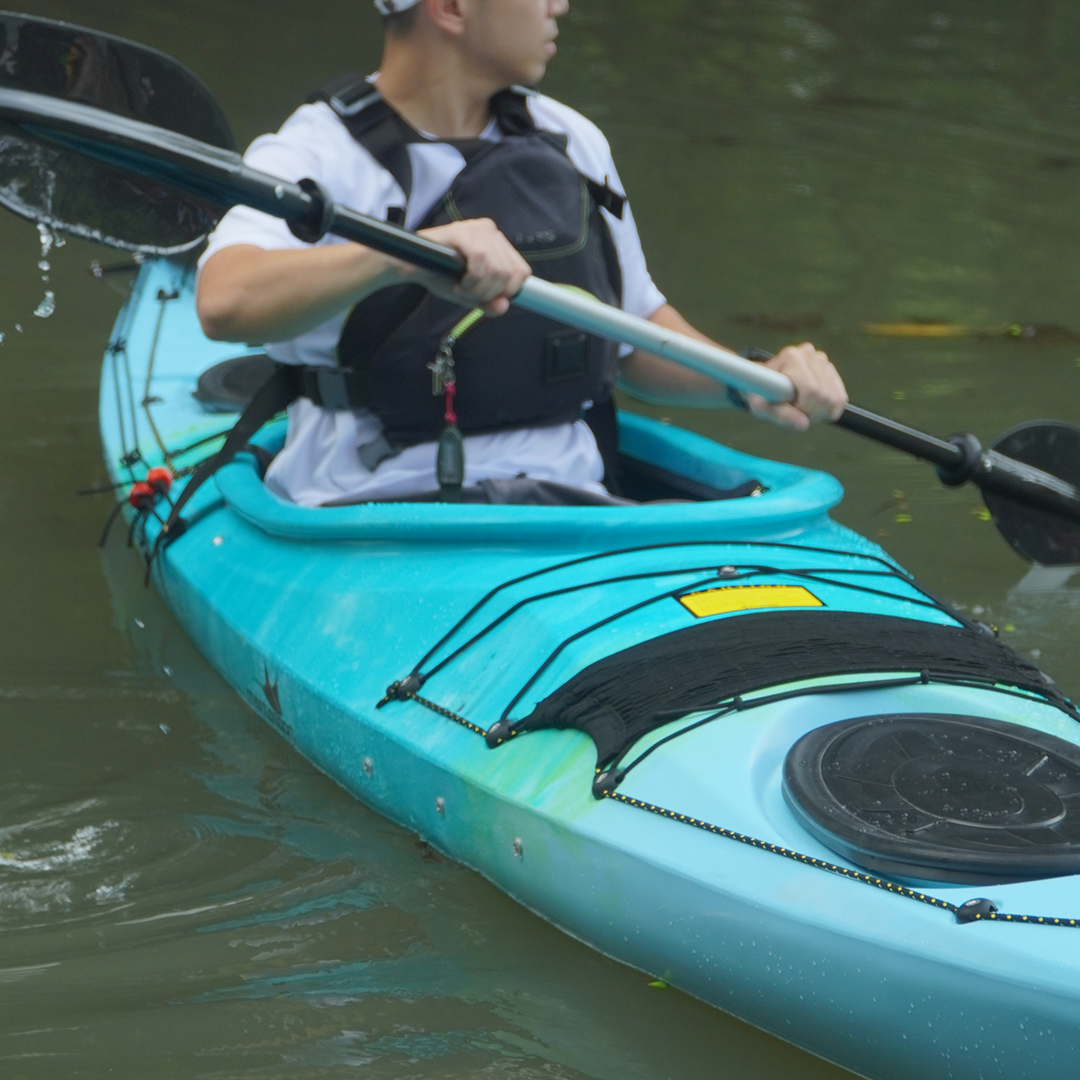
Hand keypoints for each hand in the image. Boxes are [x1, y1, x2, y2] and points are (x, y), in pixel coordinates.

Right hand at [402, 218, 530, 315]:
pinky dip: (471, 280)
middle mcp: (491, 231)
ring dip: (478, 289)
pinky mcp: (463, 231)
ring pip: (497, 270)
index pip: (521, 272)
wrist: (411, 267)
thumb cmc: (442, 277)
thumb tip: (503, 306)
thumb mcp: (471, 296)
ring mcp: (478, 228)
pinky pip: (481, 261)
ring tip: (461, 288)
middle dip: (488, 293)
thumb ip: (490, 303)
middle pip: (509, 274)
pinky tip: (458, 283)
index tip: (485, 298)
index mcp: (497, 244)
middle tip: (467, 294)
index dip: (508, 292)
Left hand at [746, 342, 847, 431]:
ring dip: (820, 412)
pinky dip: (830, 409)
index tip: (790, 409)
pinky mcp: (830, 369)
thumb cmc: (760, 394)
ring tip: (801, 408)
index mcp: (791, 358)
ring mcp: (821, 359)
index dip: (804, 408)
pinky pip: (841, 397)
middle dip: (811, 412)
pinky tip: (813, 407)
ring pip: (835, 398)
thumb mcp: (762, 408)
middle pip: (825, 395)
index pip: (812, 390)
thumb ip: (781, 416)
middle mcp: (809, 353)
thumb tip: (804, 425)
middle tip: (795, 412)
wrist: (763, 382)